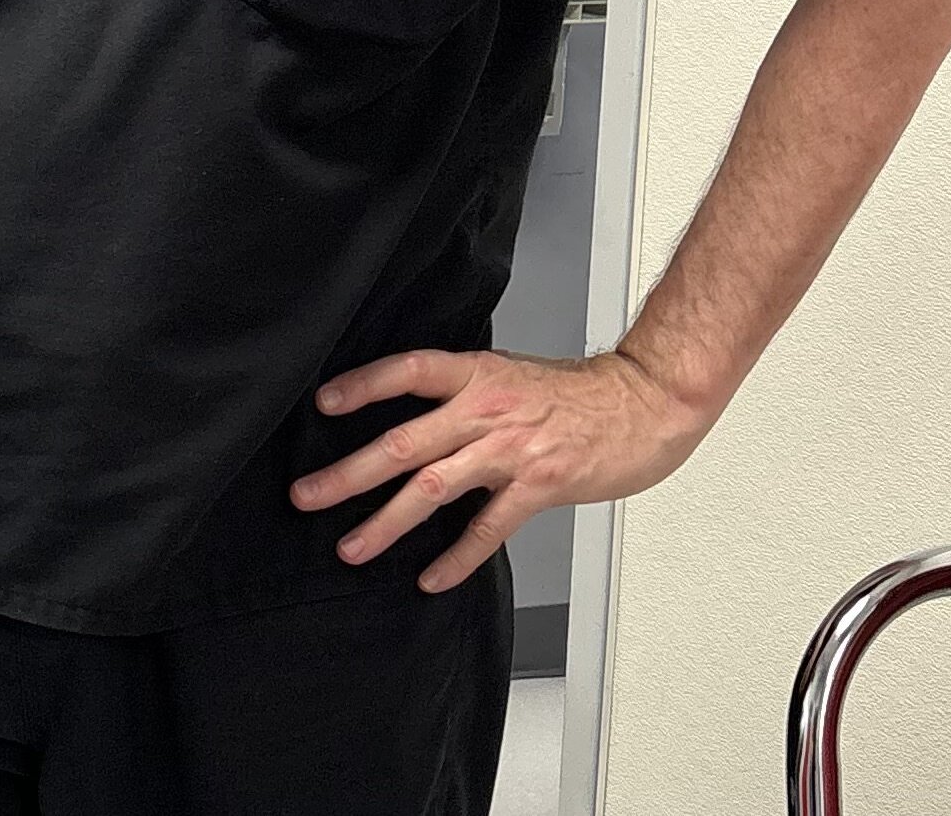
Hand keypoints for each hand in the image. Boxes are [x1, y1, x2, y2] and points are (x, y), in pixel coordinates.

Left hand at [290, 348, 712, 593]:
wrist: (643, 403)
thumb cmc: (576, 393)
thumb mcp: (509, 374)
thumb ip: (463, 392)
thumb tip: (413, 414)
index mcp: (476, 373)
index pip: (407, 372)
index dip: (363, 386)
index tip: (322, 404)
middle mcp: (485, 409)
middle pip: (403, 442)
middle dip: (349, 473)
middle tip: (307, 495)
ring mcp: (510, 450)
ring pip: (433, 488)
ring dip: (386, 521)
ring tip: (352, 546)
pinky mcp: (538, 486)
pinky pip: (487, 528)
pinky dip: (455, 557)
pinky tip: (430, 577)